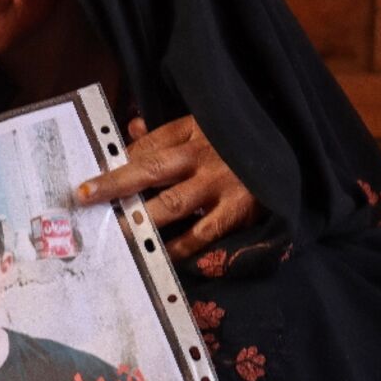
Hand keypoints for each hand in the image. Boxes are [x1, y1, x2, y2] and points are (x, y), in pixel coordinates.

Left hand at [76, 114, 261, 258]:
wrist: (298, 148)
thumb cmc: (243, 140)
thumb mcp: (207, 125)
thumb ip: (167, 132)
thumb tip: (130, 128)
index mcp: (194, 131)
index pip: (146, 146)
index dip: (116, 163)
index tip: (90, 180)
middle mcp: (203, 156)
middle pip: (150, 169)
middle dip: (114, 184)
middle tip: (82, 197)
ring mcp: (221, 184)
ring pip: (171, 204)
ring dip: (140, 219)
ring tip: (115, 231)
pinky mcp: (239, 210)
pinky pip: (201, 234)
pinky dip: (178, 247)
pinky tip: (157, 255)